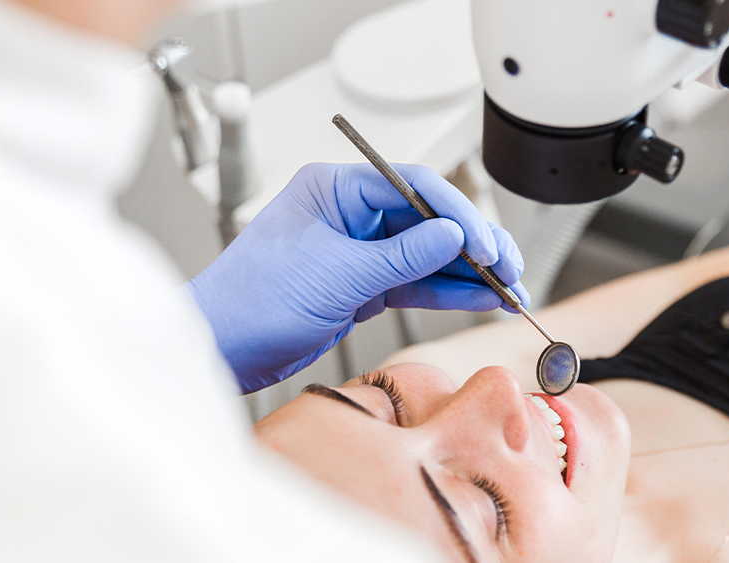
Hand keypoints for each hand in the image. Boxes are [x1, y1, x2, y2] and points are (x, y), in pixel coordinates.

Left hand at [187, 162, 527, 393]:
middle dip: (472, 244)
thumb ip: (401, 257)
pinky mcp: (361, 287)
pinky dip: (447, 292)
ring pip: (427, 255)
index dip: (456, 214)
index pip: (413, 186)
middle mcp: (350, 214)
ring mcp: (358, 251)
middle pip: (427, 220)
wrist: (221, 347)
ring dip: (468, 272)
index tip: (485, 243)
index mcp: (335, 189)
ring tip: (507, 288)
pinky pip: (415, 283)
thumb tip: (451, 237)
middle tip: (508, 266)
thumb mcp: (337, 274)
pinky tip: (479, 298)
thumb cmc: (251, 300)